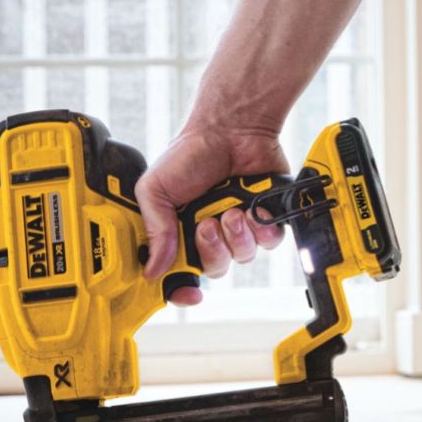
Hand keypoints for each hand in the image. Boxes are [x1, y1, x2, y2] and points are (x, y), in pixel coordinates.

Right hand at [134, 117, 287, 305]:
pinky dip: (261, 229)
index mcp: (179, 229)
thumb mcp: (154, 189)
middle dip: (212, 250)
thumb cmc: (190, 153)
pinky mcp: (266, 217)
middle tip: (207, 225)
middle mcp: (209, 231)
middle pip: (213, 268)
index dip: (182, 288)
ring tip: (231, 211)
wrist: (230, 128)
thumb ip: (155, 229)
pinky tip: (251, 210)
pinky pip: (268, 242)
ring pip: (242, 257)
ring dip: (236, 236)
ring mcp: (238, 226)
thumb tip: (153, 268)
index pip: (179, 271)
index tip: (188, 293)